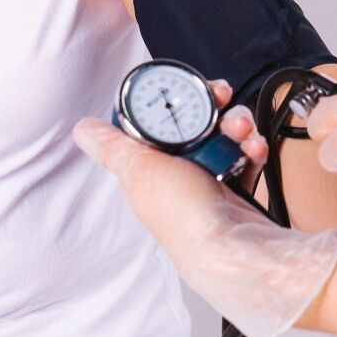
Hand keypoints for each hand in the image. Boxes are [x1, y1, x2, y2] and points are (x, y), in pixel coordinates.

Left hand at [73, 80, 336, 336]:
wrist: (233, 247)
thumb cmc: (184, 216)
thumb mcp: (140, 170)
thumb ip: (112, 146)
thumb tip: (82, 129)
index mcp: (149, 166)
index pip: (157, 120)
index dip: (172, 100)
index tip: (187, 89)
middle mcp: (177, 172)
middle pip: (195, 122)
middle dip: (213, 106)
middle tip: (221, 98)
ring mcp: (208, 179)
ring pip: (223, 134)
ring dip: (237, 124)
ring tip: (242, 129)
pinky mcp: (234, 186)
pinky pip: (245, 154)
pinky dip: (252, 147)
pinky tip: (254, 148)